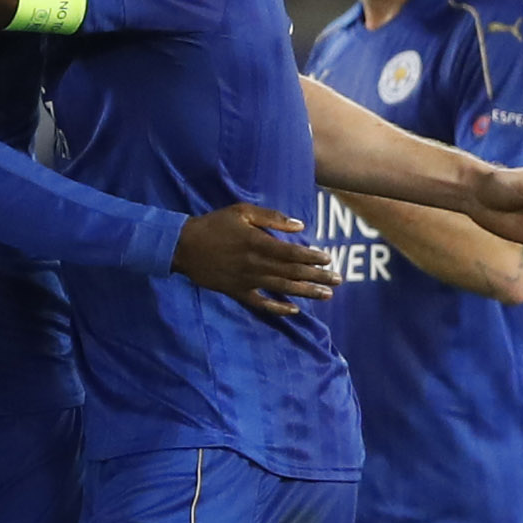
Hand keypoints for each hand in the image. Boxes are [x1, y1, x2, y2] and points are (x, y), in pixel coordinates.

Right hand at [172, 203, 337, 315]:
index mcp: (258, 243)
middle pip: (292, 273)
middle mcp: (256, 264)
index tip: (329, 259)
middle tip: (338, 280)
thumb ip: (272, 218)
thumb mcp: (242, 211)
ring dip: (306, 293)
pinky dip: (278, 308)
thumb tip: (300, 226)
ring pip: (282, 289)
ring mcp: (247, 281)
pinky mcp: (237, 292)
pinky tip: (294, 310)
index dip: (312, 257)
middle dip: (317, 277)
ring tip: (326, 295)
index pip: (292, 253)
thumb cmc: (215, 224)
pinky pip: (261, 303)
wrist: (184, 246)